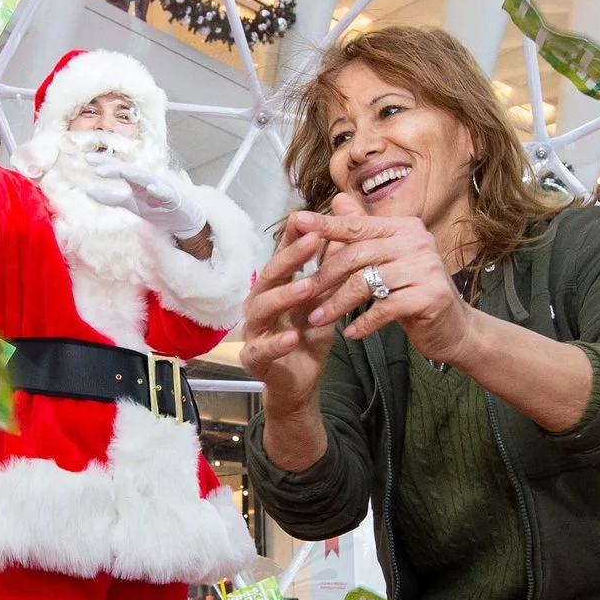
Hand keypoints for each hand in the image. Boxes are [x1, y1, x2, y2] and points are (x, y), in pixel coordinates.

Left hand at [84, 156, 207, 239]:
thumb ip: (111, 198)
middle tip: (96, 168)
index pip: (118, 168)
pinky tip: (151, 188)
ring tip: (121, 172)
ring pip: (146, 178)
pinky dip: (159, 190)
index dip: (104, 163)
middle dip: (115, 168)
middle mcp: (147, 180)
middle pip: (129, 170)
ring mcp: (161, 187)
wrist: (181, 219)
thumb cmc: (155, 208)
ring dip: (134, 175)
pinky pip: (165, 193)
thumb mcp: (130, 204)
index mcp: (136, 180)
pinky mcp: (173, 198)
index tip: (87, 158)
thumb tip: (89, 193)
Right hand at [239, 225, 333, 420]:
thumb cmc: (307, 338)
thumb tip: (345, 230)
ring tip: (308, 287)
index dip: (293, 236)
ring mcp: (254, 331)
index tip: (310, 216)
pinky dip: (276, 343)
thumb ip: (330, 268)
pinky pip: (261, 350)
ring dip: (285, 295)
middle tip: (313, 240)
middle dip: (291, 257)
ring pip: (262, 308)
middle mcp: (259, 304)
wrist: (299, 383)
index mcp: (275, 288)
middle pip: (271, 275)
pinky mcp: (254, 359)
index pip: (283, 256)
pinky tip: (293, 337)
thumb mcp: (324, 300)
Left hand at [288, 194, 475, 364]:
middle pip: (357, 255)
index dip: (326, 225)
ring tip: (317, 319)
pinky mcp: (430, 296)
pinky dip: (363, 323)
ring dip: (337, 304)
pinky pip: (384, 308)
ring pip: (366, 283)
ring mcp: (426, 268)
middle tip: (301, 294)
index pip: (358, 226)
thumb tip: (337, 199)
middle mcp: (418, 241)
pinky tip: (349, 333)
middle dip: (325, 277)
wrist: (453, 327)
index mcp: (405, 227)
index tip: (296, 222)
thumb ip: (363, 232)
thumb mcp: (387, 259)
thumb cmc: (413, 292)